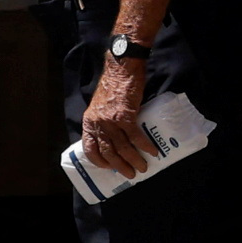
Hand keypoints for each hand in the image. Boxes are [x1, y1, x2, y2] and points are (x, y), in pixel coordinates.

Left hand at [80, 56, 154, 183]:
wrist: (121, 68)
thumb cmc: (113, 85)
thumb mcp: (101, 106)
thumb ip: (103, 121)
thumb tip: (115, 137)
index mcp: (89, 122)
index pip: (89, 148)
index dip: (99, 161)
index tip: (109, 168)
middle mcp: (97, 123)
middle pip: (107, 152)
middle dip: (119, 166)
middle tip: (130, 174)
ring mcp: (110, 120)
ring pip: (122, 147)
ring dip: (133, 160)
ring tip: (143, 167)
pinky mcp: (125, 115)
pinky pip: (135, 136)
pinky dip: (144, 145)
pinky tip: (152, 151)